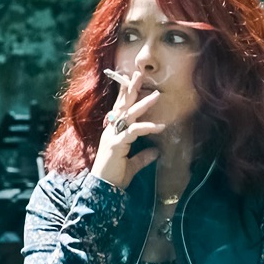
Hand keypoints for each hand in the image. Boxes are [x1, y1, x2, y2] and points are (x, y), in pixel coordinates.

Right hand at [91, 69, 165, 189]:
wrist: (103, 189)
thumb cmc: (114, 177)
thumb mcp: (133, 165)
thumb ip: (143, 156)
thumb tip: (156, 151)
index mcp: (112, 133)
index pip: (119, 110)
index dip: (125, 95)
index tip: (131, 80)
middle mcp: (110, 131)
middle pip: (121, 106)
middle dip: (130, 89)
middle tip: (138, 74)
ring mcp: (112, 136)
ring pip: (128, 115)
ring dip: (143, 104)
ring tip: (157, 95)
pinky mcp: (116, 144)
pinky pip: (133, 131)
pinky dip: (147, 127)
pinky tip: (160, 126)